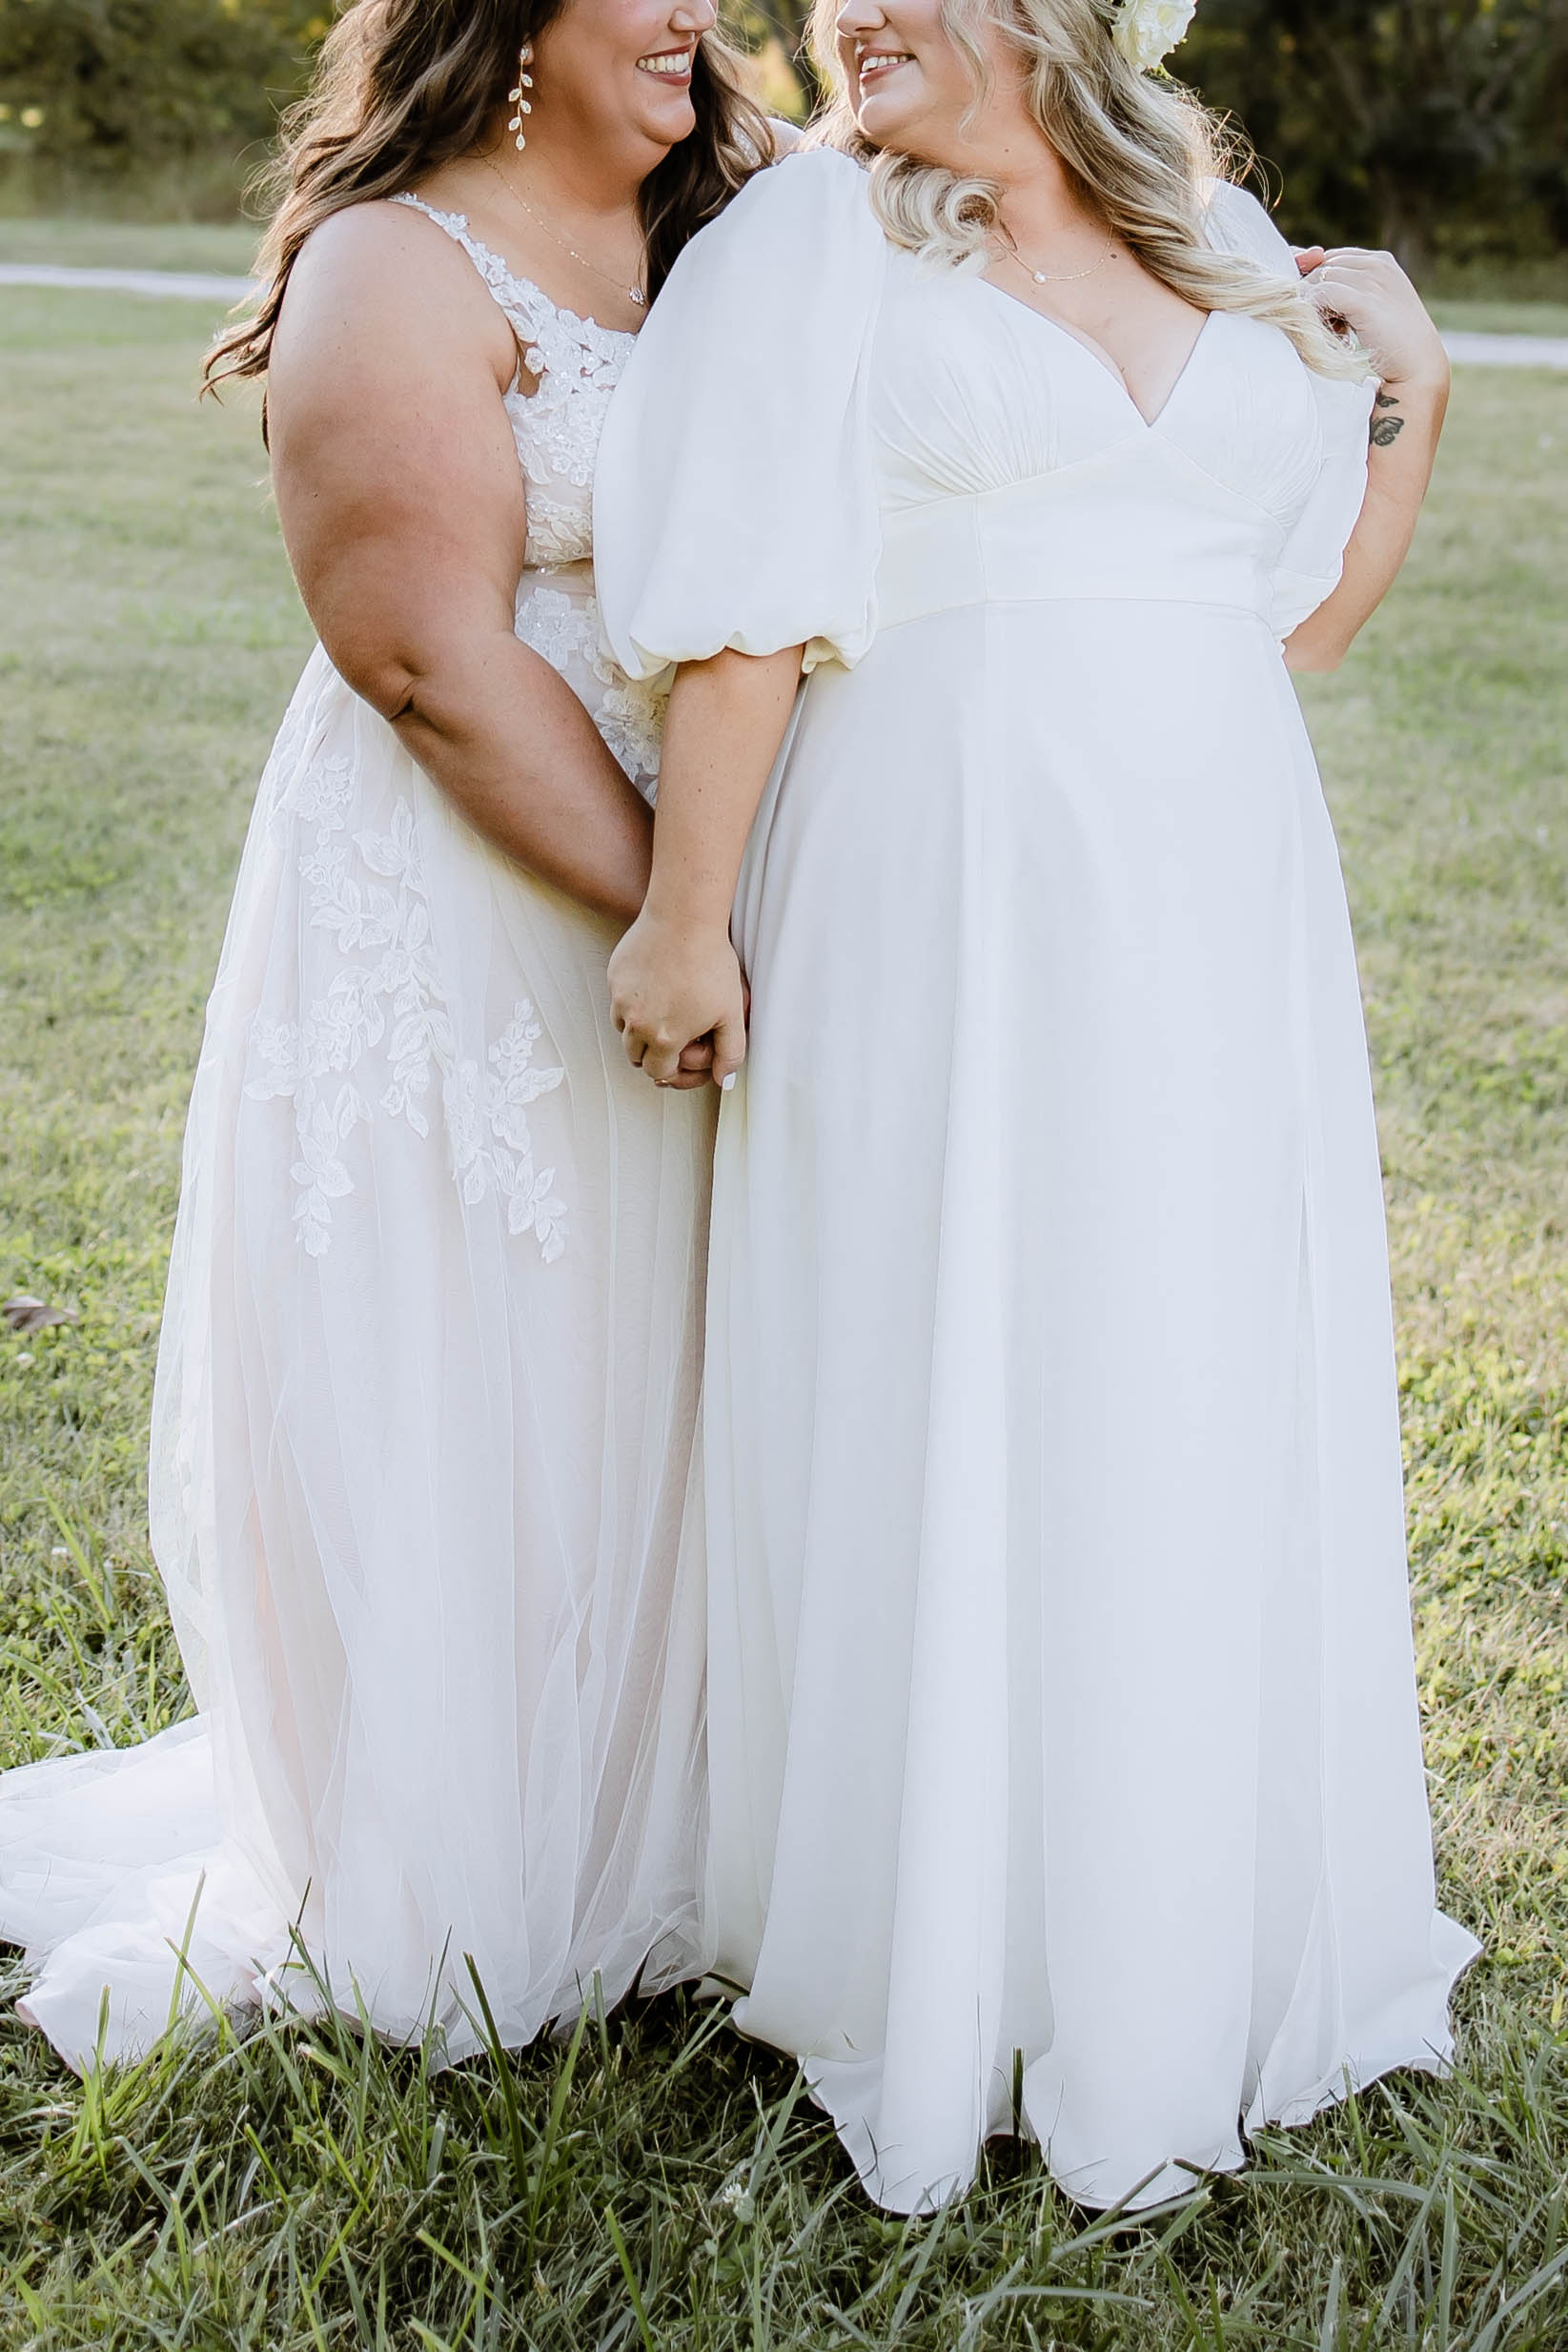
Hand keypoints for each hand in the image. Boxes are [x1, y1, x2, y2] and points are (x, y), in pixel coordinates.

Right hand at [608, 907, 746, 1088]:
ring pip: (623, 1030)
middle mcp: (637, 1023)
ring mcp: (621, 1000)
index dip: (672, 1067)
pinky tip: (652, 988)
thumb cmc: (711, 963)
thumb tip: (722, 1079)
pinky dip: (630, 1002)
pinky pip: (617, 1001)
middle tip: (671, 1036)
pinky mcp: (614, 978)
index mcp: (665, 1038)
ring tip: (662, 1012)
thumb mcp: (731, 1013)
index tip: (680, 1054)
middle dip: (652, 1052)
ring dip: (638, 1029)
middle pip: (636, 1055)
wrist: (685, 918)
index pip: (658, 1071)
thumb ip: (729, 1052)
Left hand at [1293, 244, 1447, 390]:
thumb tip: (1310, 285)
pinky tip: (1325, 332)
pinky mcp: (1364, 302)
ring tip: (1329, 331)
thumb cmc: (1393, 341)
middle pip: (1323, 266)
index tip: (1325, 312)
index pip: (1332, 258)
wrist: (1418, 365)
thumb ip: (1349, 290)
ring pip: (1319, 279)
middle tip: (1326, 325)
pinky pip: (1322, 293)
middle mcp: (1377, 264)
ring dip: (1313, 306)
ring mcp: (1372, 281)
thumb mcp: (1372, 306)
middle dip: (1314, 294)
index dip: (1319, 282)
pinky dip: (1314, 312)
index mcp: (1381, 261)